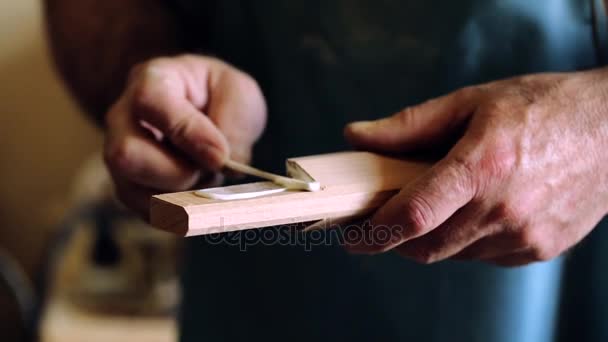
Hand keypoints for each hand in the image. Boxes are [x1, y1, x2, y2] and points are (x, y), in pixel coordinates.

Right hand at [104, 55, 266, 216]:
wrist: (202, 110)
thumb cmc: (217, 96)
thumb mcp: (238, 92)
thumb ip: (235, 122)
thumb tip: (227, 163)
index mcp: (152, 80)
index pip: (151, 103)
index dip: (187, 134)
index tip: (220, 156)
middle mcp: (123, 118)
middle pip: (126, 155)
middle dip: (179, 173)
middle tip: (211, 168)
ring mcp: (119, 158)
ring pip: (136, 193)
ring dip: (184, 196)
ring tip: (207, 178)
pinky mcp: (129, 190)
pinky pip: (150, 214)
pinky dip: (183, 212)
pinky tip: (200, 194)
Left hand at [344, 69, 607, 265]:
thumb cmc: (544, 107)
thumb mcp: (471, 101)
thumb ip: (410, 125)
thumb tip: (358, 137)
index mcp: (482, 167)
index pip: (413, 216)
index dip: (374, 233)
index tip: (351, 237)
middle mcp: (504, 210)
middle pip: (426, 245)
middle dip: (395, 240)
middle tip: (382, 221)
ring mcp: (524, 236)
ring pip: (453, 254)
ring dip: (431, 238)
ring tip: (434, 205)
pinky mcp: (540, 249)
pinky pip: (483, 256)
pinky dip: (465, 240)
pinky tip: (473, 211)